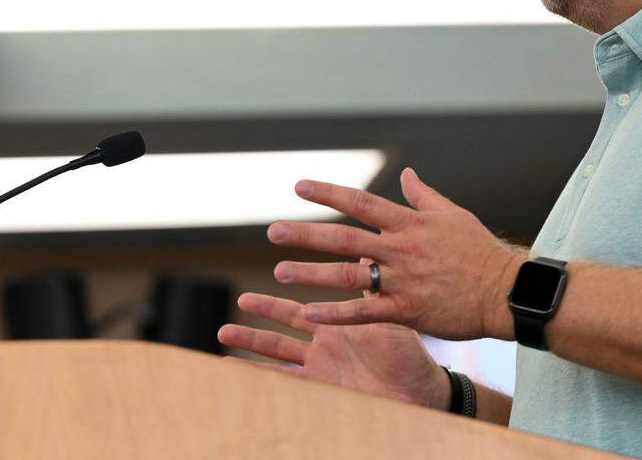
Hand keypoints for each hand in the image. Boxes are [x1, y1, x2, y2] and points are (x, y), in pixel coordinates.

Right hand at [217, 273, 451, 409]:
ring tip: (223, 334)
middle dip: (262, 311)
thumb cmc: (409, 355)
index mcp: (340, 321)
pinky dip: (260, 377)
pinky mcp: (320, 387)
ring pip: (278, 350)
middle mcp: (325, 342)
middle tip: (240, 300)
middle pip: (285, 323)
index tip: (274, 265)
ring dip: (251, 343)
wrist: (418, 393)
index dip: (290, 287)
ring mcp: (320, 366)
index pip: (310, 298)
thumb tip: (369, 248)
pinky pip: (284, 382)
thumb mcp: (390, 316)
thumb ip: (374, 288)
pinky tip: (237, 372)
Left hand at [267, 167, 526, 339]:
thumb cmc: (480, 251)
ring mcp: (402, 280)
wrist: (505, 291)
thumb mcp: (453, 215)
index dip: (328, 192)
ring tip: (280, 272)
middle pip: (344, 237)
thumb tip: (405, 174)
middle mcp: (400, 248)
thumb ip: (423, 196)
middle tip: (273, 230)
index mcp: (409, 223)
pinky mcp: (407, 311)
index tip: (299, 186)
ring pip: (347, 275)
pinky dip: (335, 313)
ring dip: (311, 273)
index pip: (360, 202)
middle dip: (306, 233)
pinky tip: (309, 315)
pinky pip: (364, 312)